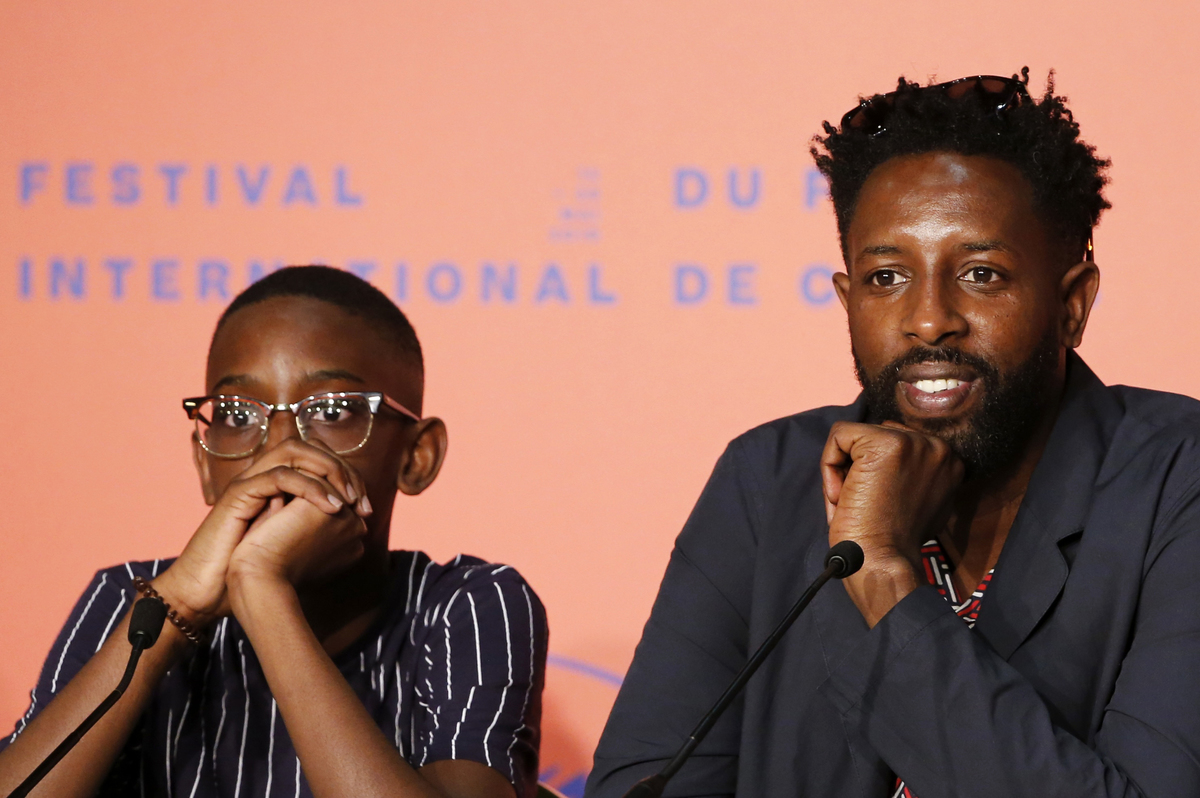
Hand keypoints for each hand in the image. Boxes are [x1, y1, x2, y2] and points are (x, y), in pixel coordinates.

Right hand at [156, 439, 370, 625]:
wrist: (212, 591)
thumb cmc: (252, 573)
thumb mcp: (298, 544)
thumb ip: (321, 528)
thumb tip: (355, 524)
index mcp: (279, 485)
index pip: (320, 458)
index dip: (348, 477)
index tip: (367, 509)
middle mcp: (264, 476)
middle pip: (311, 447)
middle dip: (343, 471)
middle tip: (361, 502)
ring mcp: (250, 480)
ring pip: (294, 450)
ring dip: (328, 471)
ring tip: (347, 501)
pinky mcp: (239, 493)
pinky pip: (278, 475)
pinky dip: (309, 488)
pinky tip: (330, 508)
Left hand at [821, 420, 964, 624]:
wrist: (883, 562)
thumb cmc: (893, 542)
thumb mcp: (918, 503)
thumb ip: (913, 476)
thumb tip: (887, 461)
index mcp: (949, 461)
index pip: (898, 444)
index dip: (876, 473)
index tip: (874, 504)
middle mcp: (938, 446)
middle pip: (876, 436)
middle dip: (859, 468)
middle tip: (862, 505)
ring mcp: (914, 442)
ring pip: (856, 437)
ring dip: (844, 470)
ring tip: (853, 502)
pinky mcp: (885, 443)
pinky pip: (840, 435)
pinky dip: (829, 464)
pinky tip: (841, 495)